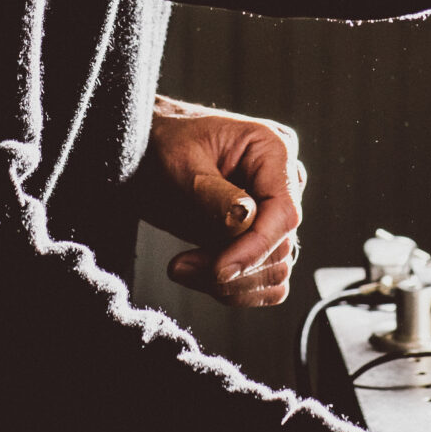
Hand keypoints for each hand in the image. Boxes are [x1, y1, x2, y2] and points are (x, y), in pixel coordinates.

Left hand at [138, 95, 305, 306]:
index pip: (283, 213)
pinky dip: (233, 289)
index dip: (255, 248)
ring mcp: (272, 212)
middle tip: (180, 267)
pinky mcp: (258, 237)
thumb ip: (213, 193)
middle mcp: (281, 182)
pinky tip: (196, 272)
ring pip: (274, 271)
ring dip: (229, 284)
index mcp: (272, 150)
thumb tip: (246, 220)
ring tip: (182, 268)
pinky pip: (263, 280)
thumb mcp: (180, 160)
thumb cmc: (163, 142)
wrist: (147, 149)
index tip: (219, 271)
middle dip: (231, 268)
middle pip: (280, 248)